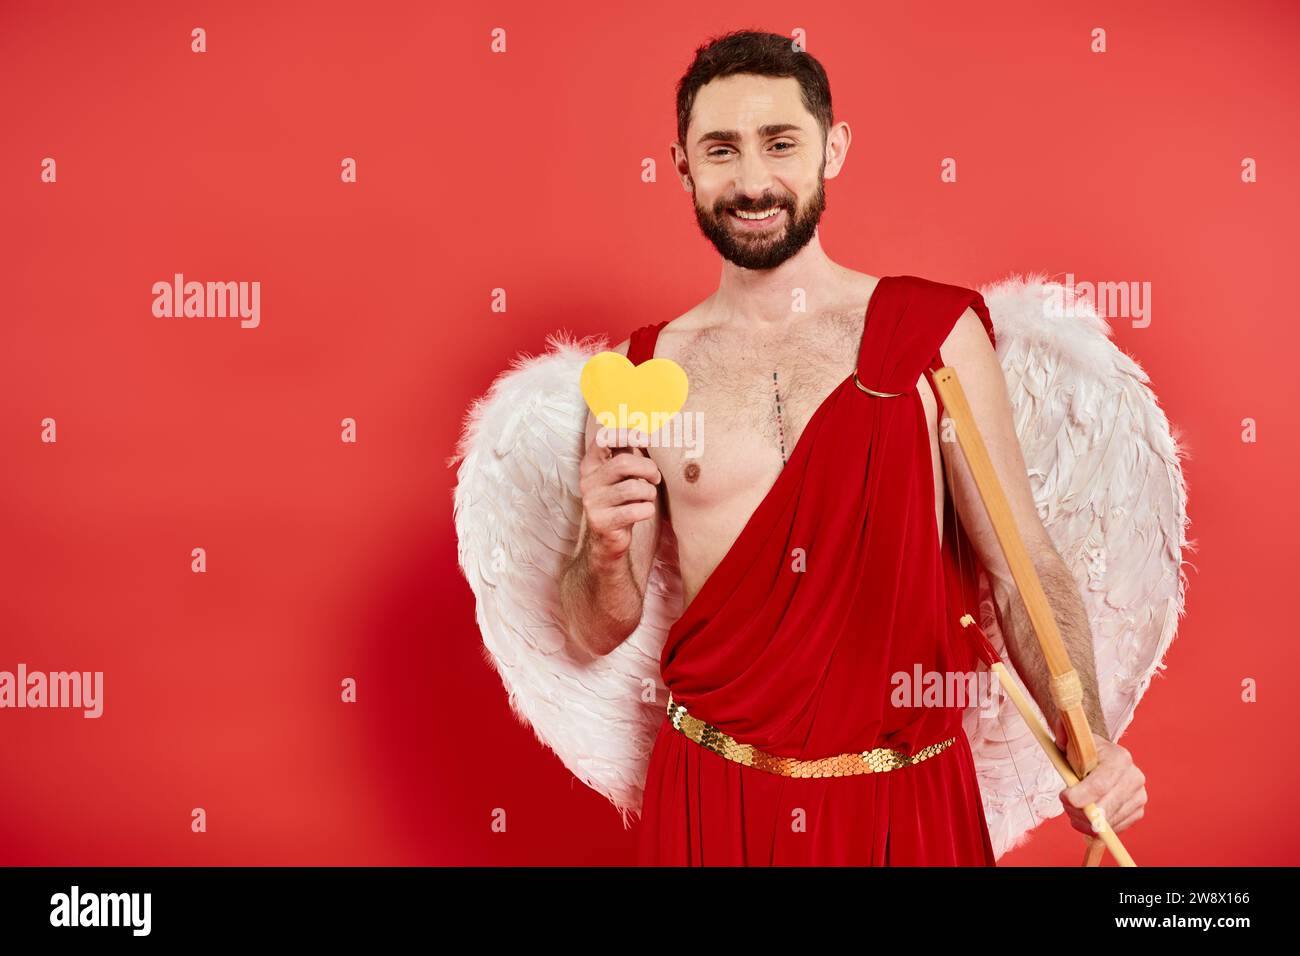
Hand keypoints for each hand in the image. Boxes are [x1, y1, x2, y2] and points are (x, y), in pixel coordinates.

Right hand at [577, 426, 660, 563]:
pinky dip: (647, 510)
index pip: (604, 439)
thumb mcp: (621, 474)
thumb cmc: (621, 500)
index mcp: (591, 464)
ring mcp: (592, 502)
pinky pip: (636, 510)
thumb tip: (647, 430)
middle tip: (655, 478)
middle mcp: (587, 481)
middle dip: (648, 469)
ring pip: (633, 487)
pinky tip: (644, 511)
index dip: (626, 434)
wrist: (608, 538)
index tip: (646, 439)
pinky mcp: (601, 522)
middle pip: (624, 463)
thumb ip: (628, 452)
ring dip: (649, 493)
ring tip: (648, 497)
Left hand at [1052, 717, 1146, 835]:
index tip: (1064, 796)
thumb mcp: (1071, 740)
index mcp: (1120, 758)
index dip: (1079, 796)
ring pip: (1108, 823)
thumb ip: (1064, 733)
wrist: (1099, 758)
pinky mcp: (1137, 812)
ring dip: (1085, 820)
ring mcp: (1139, 796)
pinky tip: (1086, 814)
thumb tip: (1061, 729)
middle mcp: (1135, 778)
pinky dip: (1095, 828)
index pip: (1100, 785)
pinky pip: (1113, 829)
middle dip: (1079, 811)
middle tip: (1065, 803)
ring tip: (1075, 806)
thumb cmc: (1083, 751)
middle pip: (1105, 808)